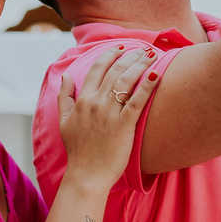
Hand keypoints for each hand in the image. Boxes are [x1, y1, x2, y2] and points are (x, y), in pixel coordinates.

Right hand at [58, 45, 155, 187]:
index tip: (121, 47)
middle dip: (131, 56)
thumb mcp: (64, 120)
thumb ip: (64, 96)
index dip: (110, 55)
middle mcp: (96, 103)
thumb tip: (65, 75)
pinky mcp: (124, 125)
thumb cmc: (77, 150)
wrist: (87, 175)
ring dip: (140, 64)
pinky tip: (156, 75)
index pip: (97, 69)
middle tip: (143, 48)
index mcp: (83, 100)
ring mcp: (110, 113)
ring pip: (127, 81)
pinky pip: (137, 101)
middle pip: (115, 71)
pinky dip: (147, 86)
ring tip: (152, 55)